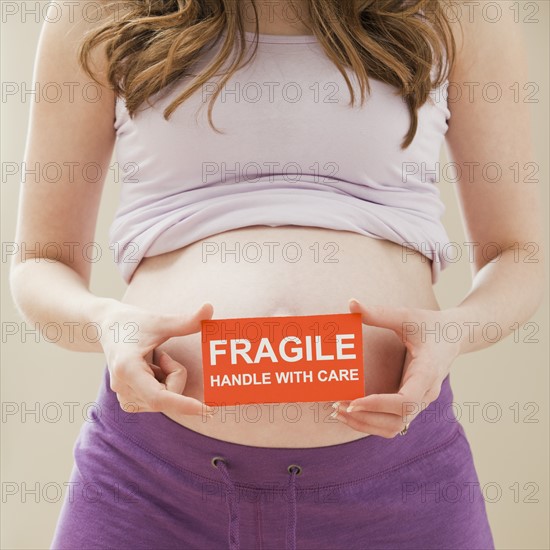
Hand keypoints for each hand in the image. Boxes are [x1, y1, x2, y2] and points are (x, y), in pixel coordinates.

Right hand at [98, 301, 214, 417]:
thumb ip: (186, 321)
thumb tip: (210, 307)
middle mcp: (122, 388)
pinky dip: (163, 383)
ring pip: (165, 400)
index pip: (159, 397)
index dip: (184, 405)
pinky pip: (160, 400)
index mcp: (127, 369)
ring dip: (169, 378)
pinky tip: (149, 369)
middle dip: (175, 374)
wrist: (107, 326)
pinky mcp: (129, 402)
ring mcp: (124, 397)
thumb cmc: (133, 322)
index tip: (207, 411)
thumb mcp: (160, 321)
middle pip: (167, 396)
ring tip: (150, 359)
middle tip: (162, 353)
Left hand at [331, 299, 460, 437]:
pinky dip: (372, 423)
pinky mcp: (413, 404)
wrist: (455, 336)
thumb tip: (351, 303)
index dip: (379, 404)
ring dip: (366, 425)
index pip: (406, 400)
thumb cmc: (430, 325)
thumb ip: (379, 313)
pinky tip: (350, 412)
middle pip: (399, 420)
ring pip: (396, 427)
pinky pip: (394, 423)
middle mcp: (426, 392)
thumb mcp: (406, 316)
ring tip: (338, 412)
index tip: (353, 401)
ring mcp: (421, 401)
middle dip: (366, 418)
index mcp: (427, 371)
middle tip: (336, 406)